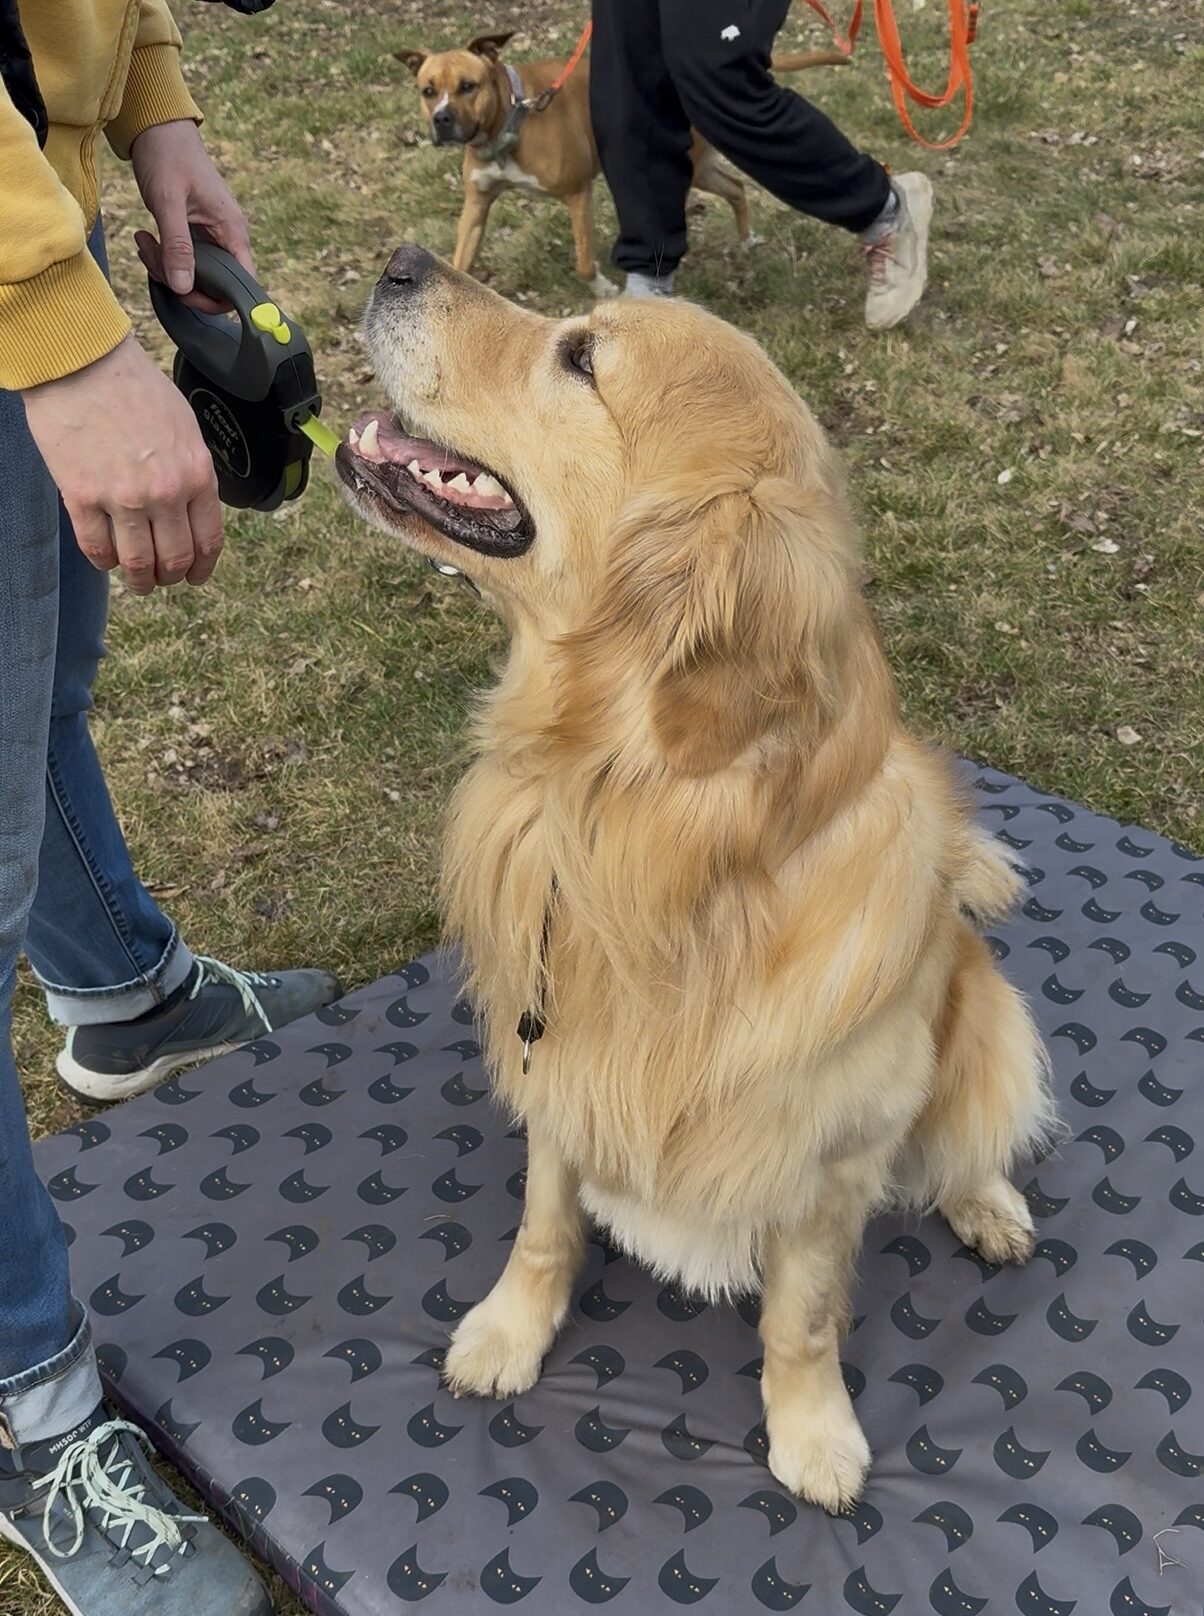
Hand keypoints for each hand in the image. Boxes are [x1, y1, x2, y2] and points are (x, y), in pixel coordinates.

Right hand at [22, 335, 222, 592]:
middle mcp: (165, 493)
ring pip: (137, 562)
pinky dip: (104, 562)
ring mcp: (123, 498)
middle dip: (169, 577)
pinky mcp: (83, 497)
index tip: (195, 577)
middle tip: (161, 579)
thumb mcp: (185, 428)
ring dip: (138, 580)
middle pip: (174, 559)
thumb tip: (193, 509)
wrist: (84, 362)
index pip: (208, 540)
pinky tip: (106, 561)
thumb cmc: (135, 388)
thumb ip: (192, 472)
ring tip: (136, 582)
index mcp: (197, 475)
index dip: (202, 567)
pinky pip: (97, 548)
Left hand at [131, 119, 252, 312]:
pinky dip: (164, 257)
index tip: (184, 292)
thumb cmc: (168, 156)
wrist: (159, 129)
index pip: (242, 285)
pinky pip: (185, 260)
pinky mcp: (197, 235)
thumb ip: (178, 246)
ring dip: (165, 267)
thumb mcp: (168, 201)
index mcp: (233, 232)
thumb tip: (183, 288)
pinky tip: (147, 238)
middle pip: (214, 285)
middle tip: (151, 256)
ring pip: (195, 274)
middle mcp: (229, 238)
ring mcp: (213, 238)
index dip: (217, 300)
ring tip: (144, 241)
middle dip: (180, 281)